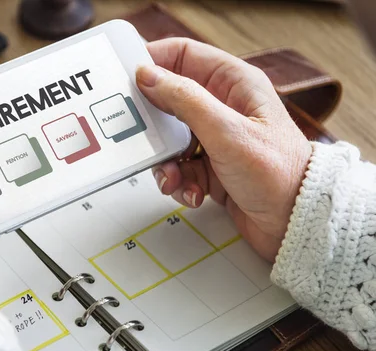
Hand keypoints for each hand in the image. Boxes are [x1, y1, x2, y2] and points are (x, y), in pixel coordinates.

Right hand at [136, 38, 311, 260]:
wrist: (295, 223)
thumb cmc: (279, 173)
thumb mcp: (227, 131)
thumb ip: (185, 100)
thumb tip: (149, 75)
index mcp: (233, 83)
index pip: (183, 56)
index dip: (153, 62)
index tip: (127, 79)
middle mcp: (222, 106)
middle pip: (169, 100)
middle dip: (153, 124)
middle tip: (142, 137)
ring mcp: (215, 137)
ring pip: (169, 139)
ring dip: (165, 162)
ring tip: (174, 177)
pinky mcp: (210, 166)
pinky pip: (179, 167)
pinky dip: (179, 182)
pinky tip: (193, 192)